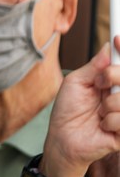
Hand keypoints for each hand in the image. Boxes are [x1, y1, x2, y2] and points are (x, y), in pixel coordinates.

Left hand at [39, 35, 119, 176]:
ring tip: (98, 111)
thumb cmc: (67, 110)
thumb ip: (95, 66)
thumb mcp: (76, 82)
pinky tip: (102, 125)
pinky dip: (110, 121)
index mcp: (112, 81)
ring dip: (109, 103)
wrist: (62, 138)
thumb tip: (109, 47)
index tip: (118, 38)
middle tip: (100, 83)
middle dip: (113, 76)